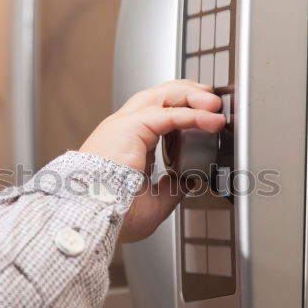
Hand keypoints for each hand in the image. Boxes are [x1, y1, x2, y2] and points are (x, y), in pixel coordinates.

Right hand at [79, 80, 224, 242]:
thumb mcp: (153, 203)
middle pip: (160, 95)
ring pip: (163, 94)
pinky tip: (210, 120)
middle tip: (213, 102)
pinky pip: (169, 113)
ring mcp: (126, 124)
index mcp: (127, 144)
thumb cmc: (111, 213)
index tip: (207, 118)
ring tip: (214, 105)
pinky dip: (193, 114)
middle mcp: (125, 129)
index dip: (184, 111)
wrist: (93, 214)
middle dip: (190, 93)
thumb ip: (171, 189)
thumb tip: (188, 182)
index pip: (158, 114)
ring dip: (193, 96)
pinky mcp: (132, 126)